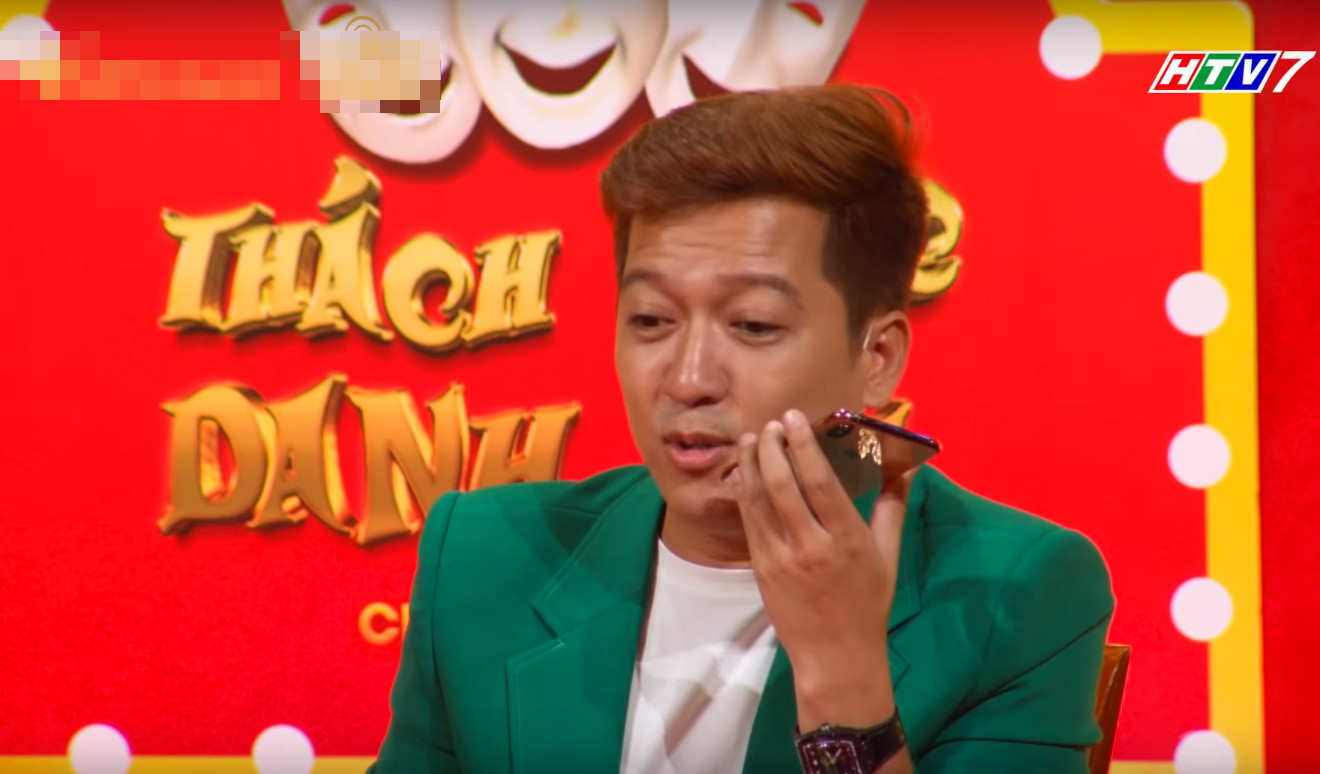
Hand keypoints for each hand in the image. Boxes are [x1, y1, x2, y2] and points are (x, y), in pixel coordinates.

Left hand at [729, 408, 915, 729]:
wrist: (835, 656)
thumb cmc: (867, 603)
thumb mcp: (888, 556)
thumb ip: (892, 506)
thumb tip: (906, 467)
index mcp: (846, 539)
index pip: (819, 481)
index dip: (803, 445)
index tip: (794, 417)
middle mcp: (810, 546)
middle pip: (781, 484)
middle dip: (772, 447)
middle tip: (771, 424)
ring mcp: (780, 557)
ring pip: (757, 500)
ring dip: (751, 464)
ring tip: (753, 439)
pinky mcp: (760, 567)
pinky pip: (749, 521)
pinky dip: (744, 492)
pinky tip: (745, 473)